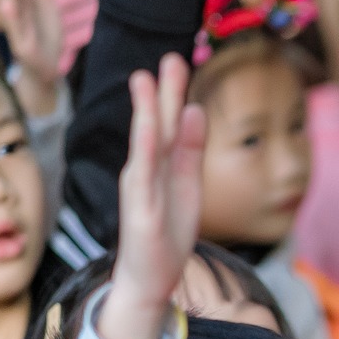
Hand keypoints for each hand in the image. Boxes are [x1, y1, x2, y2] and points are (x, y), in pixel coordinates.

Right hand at [0, 0, 63, 117]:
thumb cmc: (45, 33)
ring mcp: (19, 31)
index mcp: (24, 2)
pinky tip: (9, 8)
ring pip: (12, 13)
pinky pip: (19, 35)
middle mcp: (18, 14)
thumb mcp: (48, 6)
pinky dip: (16, 24)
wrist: (45, 67)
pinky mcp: (23, 47)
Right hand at [99, 55, 204, 338]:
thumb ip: (191, 149)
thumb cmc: (167, 234)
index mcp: (161, 167)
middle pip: (157, 127)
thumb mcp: (188, 185)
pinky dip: (144, 152)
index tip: (180, 60)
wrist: (149, 282)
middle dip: (163, 93)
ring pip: (144, 147)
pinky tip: (147, 130)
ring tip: (145, 80)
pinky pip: (143, 178)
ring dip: (146, 113)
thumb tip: (197, 109)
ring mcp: (140, 192)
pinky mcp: (140, 214)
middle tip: (170, 57)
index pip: (171, 124)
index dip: (175, 93)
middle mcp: (146, 173)